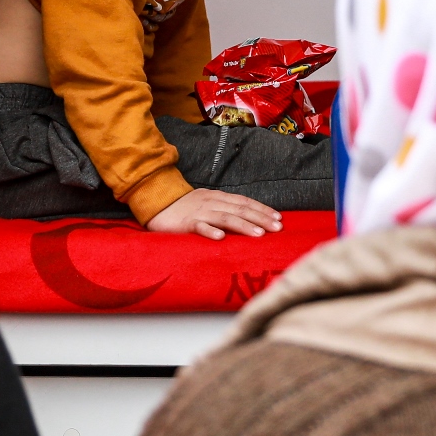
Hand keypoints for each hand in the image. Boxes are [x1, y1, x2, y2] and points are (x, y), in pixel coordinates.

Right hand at [146, 187, 281, 240]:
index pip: (245, 202)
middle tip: (277, 228)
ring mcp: (199, 212)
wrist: (156, 203)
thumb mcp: (208, 204)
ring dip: (243, 226)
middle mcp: (211, 203)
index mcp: (218, 197)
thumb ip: (225, 209)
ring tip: (259, 234)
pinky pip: (199, 227)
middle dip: (261, 218)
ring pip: (224, 218)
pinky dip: (210, 231)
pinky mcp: (185, 223)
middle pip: (240, 210)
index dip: (262, 209)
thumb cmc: (184, 208)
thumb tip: (248, 218)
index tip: (279, 218)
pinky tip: (221, 238)